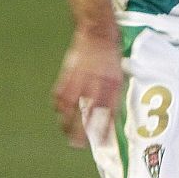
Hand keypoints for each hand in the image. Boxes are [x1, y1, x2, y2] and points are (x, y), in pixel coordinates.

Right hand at [52, 32, 122, 148]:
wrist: (98, 32)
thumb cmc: (111, 55)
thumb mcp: (119, 74)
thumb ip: (113, 92)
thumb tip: (110, 113)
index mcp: (112, 84)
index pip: (108, 112)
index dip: (104, 129)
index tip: (101, 143)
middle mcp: (96, 82)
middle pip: (87, 112)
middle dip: (81, 131)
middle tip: (78, 145)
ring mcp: (80, 78)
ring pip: (70, 105)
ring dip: (66, 121)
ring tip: (66, 133)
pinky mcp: (68, 72)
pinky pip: (60, 93)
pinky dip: (59, 104)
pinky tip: (60, 112)